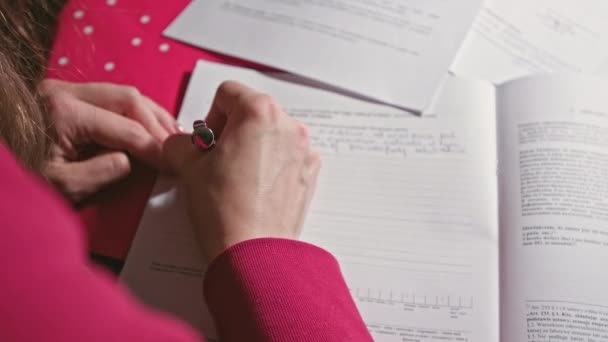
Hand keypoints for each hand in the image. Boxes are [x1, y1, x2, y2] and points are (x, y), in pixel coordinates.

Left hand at [40, 79, 179, 202]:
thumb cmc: (19, 180)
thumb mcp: (61, 187)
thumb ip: (102, 172)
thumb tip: (132, 160)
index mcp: (63, 113)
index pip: (126, 127)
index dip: (154, 146)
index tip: (172, 163)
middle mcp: (64, 92)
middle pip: (128, 98)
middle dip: (157, 123)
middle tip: (177, 146)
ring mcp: (64, 91)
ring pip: (122, 93)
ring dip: (149, 114)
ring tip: (170, 135)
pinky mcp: (66, 97)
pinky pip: (110, 98)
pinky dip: (133, 112)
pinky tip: (147, 126)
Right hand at [164, 81, 320, 259]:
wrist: (253, 254)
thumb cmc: (225, 211)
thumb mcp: (188, 169)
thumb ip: (179, 144)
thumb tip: (180, 144)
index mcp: (259, 113)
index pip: (228, 93)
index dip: (210, 116)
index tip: (207, 142)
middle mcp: (288, 125)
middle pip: (252, 112)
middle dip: (232, 132)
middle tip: (218, 161)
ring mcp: (304, 150)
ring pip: (271, 134)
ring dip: (253, 147)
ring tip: (237, 179)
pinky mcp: (310, 174)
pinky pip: (287, 156)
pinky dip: (272, 165)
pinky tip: (256, 189)